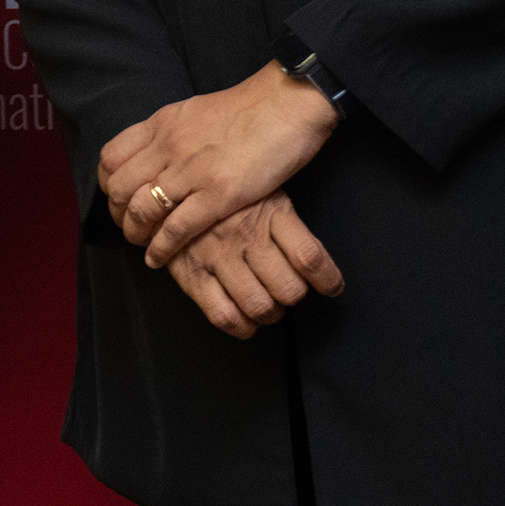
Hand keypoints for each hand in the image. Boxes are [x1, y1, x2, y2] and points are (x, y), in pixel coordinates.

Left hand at [99, 64, 340, 268]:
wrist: (287, 104)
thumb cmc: (249, 109)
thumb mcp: (196, 111)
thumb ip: (172, 132)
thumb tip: (156, 152)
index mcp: (162, 124)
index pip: (111, 157)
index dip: (108, 184)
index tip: (117, 198)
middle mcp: (169, 146)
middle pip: (119, 187)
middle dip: (117, 213)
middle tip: (129, 226)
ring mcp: (192, 171)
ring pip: (141, 210)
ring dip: (135, 233)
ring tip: (142, 244)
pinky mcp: (219, 194)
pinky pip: (176, 228)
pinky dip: (161, 248)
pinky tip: (158, 258)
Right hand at [164, 195, 345, 338]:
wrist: (172, 178)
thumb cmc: (227, 185)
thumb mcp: (265, 186)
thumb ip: (287, 218)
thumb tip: (316, 257)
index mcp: (271, 212)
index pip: (310, 258)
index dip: (328, 280)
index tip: (331, 286)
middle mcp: (246, 235)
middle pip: (289, 289)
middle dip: (294, 296)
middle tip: (289, 290)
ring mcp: (218, 256)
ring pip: (260, 306)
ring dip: (271, 312)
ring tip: (268, 303)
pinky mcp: (192, 273)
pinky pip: (223, 316)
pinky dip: (242, 327)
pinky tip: (247, 321)